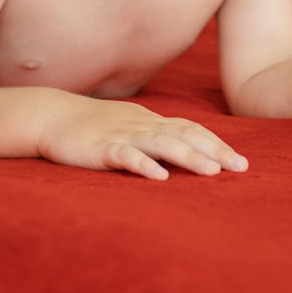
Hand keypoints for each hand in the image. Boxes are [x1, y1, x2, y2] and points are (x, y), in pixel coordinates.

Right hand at [38, 97, 249, 180]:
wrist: (51, 116)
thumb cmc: (92, 124)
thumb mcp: (129, 125)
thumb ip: (154, 133)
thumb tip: (182, 145)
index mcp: (150, 120)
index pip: (190, 128)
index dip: (215, 142)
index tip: (240, 160)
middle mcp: (142, 125)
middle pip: (184, 134)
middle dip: (214, 150)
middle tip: (240, 167)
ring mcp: (122, 135)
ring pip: (161, 144)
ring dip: (188, 156)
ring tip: (211, 171)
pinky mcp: (101, 149)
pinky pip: (125, 156)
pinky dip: (143, 164)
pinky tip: (159, 177)